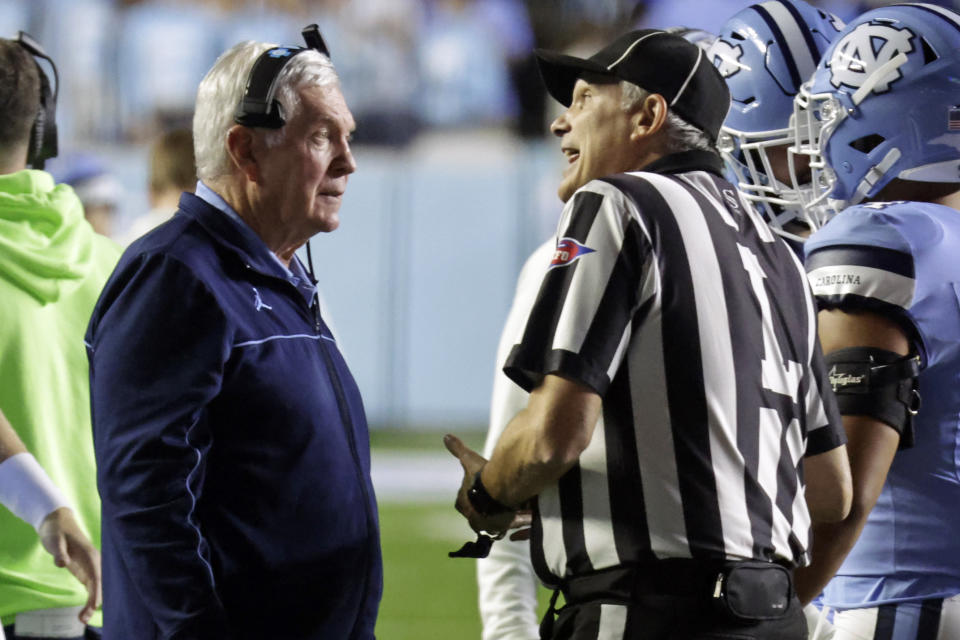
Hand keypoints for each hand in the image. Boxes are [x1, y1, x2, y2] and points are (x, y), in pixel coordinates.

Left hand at [37, 507, 101, 623]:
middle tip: (83, 618)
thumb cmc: (57, 530)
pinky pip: (91, 587)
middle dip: (94, 602)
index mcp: (90, 555)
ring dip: (92, 603)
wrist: (57, 522)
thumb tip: (62, 563)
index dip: (97, 591)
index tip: (94, 605)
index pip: (96, 576)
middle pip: (99, 585)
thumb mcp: (55, 540)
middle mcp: (94, 562)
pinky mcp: (85, 570)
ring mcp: (90, 567)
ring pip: (96, 588)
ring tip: (82, 619)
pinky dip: (90, 599)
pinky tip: (86, 611)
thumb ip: (59, 552)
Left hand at [444, 434, 515, 534]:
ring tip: (512, 507)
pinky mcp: (501, 528)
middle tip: (497, 497)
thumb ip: (458, 449)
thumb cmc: (480, 476)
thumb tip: (446, 436)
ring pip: (492, 521)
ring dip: (500, 515)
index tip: (482, 487)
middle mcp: (470, 516)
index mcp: (461, 502)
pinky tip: (524, 516)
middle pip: (478, 512)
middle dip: (486, 506)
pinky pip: (507, 527)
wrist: (497, 491)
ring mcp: (485, 524)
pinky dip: (515, 521)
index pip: (463, 500)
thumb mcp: (469, 459)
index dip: (472, 494)